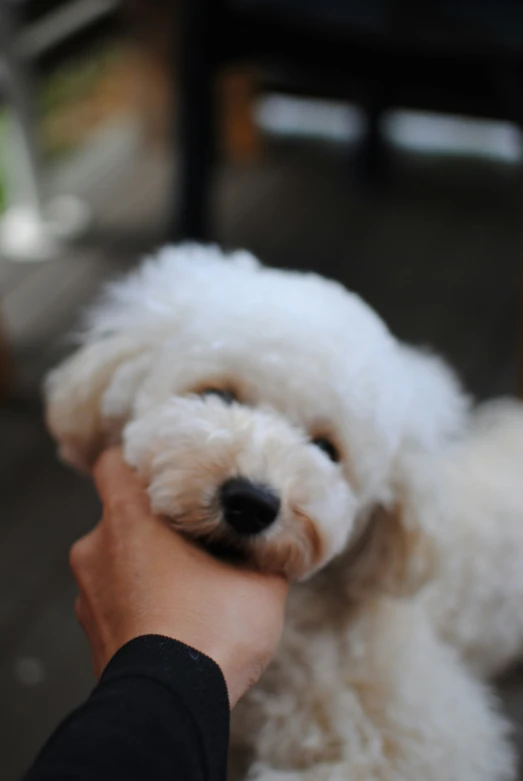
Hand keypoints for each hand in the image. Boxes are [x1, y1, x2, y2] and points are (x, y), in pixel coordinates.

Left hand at [70, 448, 288, 705]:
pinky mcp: (91, 632)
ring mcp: (88, 595)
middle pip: (121, 516)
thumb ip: (261, 549)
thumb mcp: (259, 582)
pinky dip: (137, 600)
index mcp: (129, 521)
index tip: (166, 471)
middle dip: (155, 524)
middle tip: (194, 537)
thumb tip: (272, 535)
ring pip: (118, 561)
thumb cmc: (213, 631)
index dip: (138, 462)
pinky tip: (173, 618)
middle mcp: (97, 551)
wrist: (171, 707)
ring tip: (188, 586)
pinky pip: (115, 599)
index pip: (113, 464)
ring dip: (145, 565)